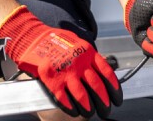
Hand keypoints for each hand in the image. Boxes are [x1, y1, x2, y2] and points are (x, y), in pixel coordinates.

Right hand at [0, 6, 121, 117]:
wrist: (35, 38)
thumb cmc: (57, 41)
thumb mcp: (79, 44)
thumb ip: (90, 58)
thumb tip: (101, 74)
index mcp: (88, 53)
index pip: (107, 73)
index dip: (114, 89)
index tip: (117, 99)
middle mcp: (79, 63)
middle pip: (97, 86)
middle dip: (104, 102)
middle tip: (106, 110)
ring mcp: (66, 72)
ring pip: (82, 95)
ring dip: (88, 107)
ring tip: (91, 113)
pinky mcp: (52, 80)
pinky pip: (64, 98)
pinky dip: (71, 107)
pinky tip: (75, 111)